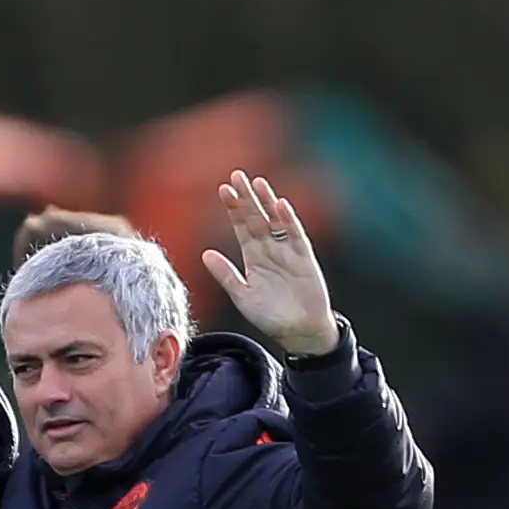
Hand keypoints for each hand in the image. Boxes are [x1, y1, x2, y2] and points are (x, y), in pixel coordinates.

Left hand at [202, 171, 338, 356]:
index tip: (223, 190)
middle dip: (246, 198)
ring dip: (266, 202)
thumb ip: (225, 275)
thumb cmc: (271, 316)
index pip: (241, 226)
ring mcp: (287, 250)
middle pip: (256, 217)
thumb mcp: (242, 295)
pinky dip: (287, 220)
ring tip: (257, 183)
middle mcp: (269, 248)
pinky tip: (279, 205)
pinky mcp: (303, 257)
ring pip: (275, 220)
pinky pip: (294, 235)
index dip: (233, 209)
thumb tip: (204, 254)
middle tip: (236, 176)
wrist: (298, 332)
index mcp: (253, 256)